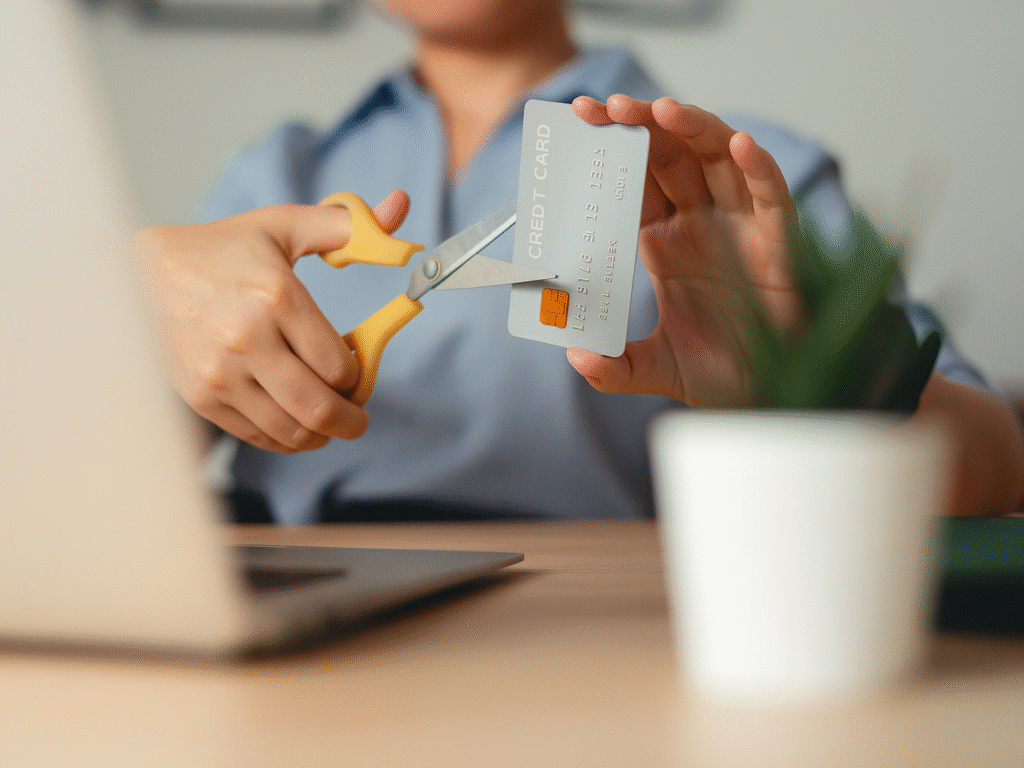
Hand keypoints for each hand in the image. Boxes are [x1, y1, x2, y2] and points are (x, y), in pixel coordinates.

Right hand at [136, 190, 409, 451]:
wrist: (144, 272)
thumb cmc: (226, 249)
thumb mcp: (286, 227)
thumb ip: (350, 226)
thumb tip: (399, 207)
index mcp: (276, 296)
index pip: (340, 366)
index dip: (359, 374)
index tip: (358, 370)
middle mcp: (246, 338)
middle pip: (318, 408)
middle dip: (351, 421)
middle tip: (358, 418)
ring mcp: (220, 372)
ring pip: (290, 430)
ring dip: (321, 435)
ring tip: (327, 421)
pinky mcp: (201, 396)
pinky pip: (258, 436)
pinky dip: (285, 438)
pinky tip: (293, 422)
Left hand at [568, 95, 802, 406]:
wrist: (772, 394)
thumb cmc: (719, 372)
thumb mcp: (656, 369)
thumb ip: (615, 368)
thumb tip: (576, 356)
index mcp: (664, 242)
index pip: (632, 181)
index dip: (610, 150)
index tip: (580, 122)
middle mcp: (700, 224)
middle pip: (670, 156)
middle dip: (641, 125)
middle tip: (608, 107)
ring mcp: (740, 226)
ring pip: (718, 159)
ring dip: (693, 128)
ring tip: (661, 110)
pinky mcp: (779, 240)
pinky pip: (771, 194)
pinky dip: (758, 167)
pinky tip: (739, 145)